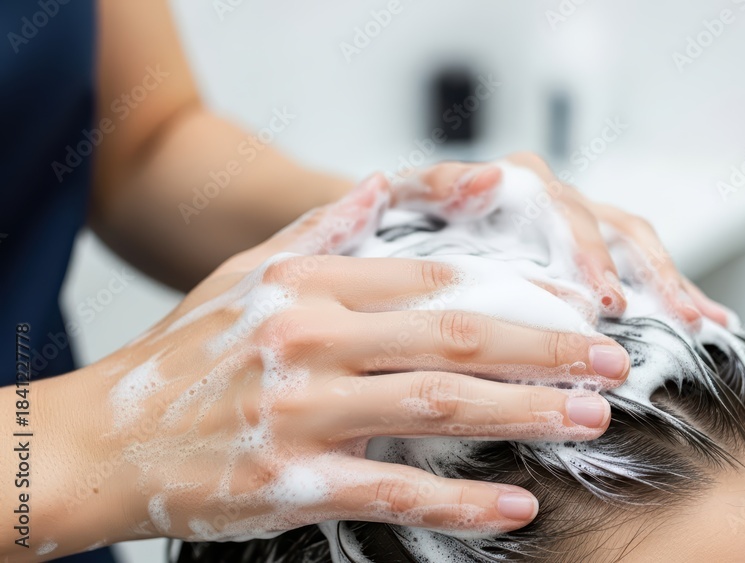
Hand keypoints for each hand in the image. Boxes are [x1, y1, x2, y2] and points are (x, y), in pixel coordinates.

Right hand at [18, 175, 630, 560]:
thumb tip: (382, 185)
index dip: (515, 289)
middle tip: (610, 359)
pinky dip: (461, 501)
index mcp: (304, 284)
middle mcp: (307, 339)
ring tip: (589, 415)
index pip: (434, 277)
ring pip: (438, 406)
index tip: (571, 303)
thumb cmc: (178, 359)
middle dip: (545, 347)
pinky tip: (516, 503)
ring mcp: (300, 412)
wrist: (96, 443)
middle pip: (454, 335)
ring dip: (525, 412)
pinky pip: (395, 492)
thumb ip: (318, 231)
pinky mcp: (291, 483)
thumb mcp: (241, 274)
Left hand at [389, 152, 734, 326]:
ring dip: (672, 285)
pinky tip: (709, 322)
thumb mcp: (410, 195)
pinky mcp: (594, 254)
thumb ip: (441, 183)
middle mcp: (560, 199)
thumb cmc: (408, 216)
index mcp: (524, 181)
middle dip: (644, 276)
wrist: (406, 227)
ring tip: (701, 322)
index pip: (567, 212)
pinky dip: (675, 293)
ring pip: (639, 247)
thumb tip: (487, 176)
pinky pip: (643, 268)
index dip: (591, 256)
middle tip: (666, 323)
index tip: (606, 300)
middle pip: (616, 228)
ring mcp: (582, 226)